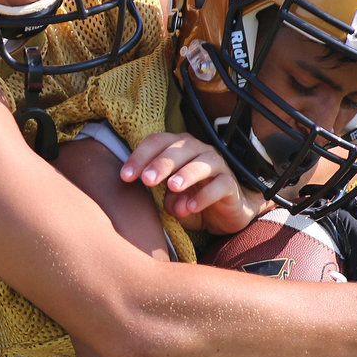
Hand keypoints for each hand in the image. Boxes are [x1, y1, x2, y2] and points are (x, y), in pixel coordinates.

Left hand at [120, 132, 261, 234]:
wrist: (222, 214)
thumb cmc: (190, 199)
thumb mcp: (169, 199)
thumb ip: (162, 197)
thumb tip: (163, 199)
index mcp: (177, 148)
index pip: (157, 142)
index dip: (140, 156)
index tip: (125, 176)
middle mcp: (198, 151)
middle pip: (179, 148)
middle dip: (161, 163)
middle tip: (147, 179)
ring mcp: (217, 166)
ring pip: (204, 162)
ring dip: (187, 173)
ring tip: (173, 187)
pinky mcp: (230, 184)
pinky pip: (221, 185)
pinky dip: (206, 195)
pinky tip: (191, 207)